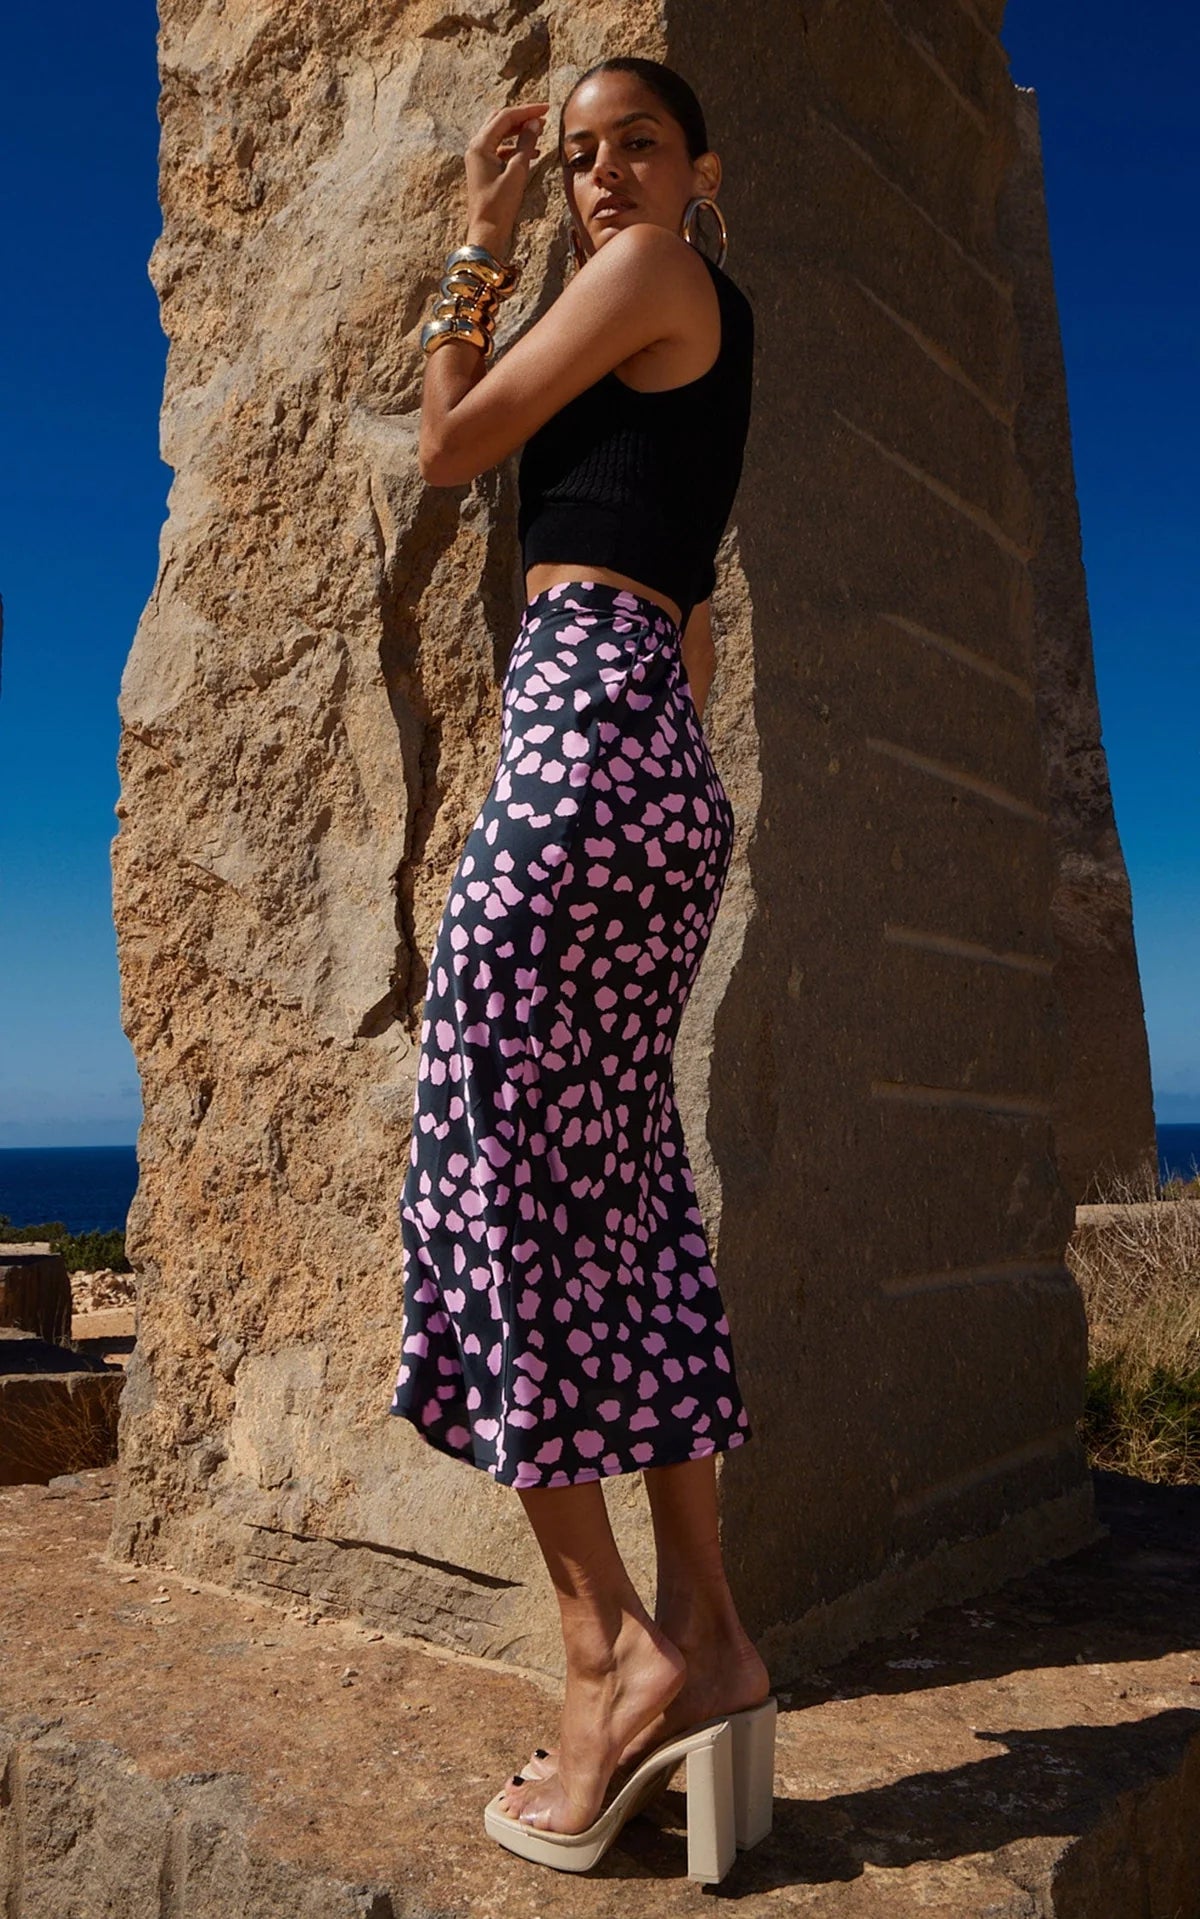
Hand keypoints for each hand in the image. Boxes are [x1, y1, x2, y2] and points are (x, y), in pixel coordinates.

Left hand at [464, 100, 548, 256]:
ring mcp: (478, 157)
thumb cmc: (499, 206)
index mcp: (480, 145)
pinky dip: (514, 146)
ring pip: (499, 133)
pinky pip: (499, 149)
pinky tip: (531, 152)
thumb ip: (526, 145)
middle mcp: (476, 147)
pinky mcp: (483, 168)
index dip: (527, 111)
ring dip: (518, 130)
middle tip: (542, 117)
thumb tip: (535, 123)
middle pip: (499, 120)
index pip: (506, 117)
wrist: (486, 232)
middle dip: (522, 117)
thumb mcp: (517, 173)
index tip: (546, 109)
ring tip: (539, 131)